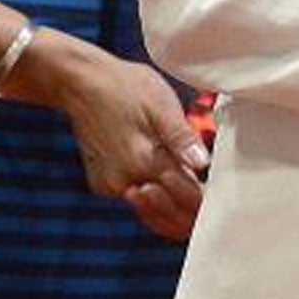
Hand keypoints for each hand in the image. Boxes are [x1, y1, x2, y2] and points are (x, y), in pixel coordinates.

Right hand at [52, 44, 208, 241]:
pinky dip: (152, 199)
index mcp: (144, 161)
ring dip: (171, 210)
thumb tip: (202, 164)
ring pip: (150, 213)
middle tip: (206, 201)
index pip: (185, 198)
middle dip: (189, 211)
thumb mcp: (161, 104)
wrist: (82, 83)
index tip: (216, 193)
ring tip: (189, 197)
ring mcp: (110, 186)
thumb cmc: (125, 87)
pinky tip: (165, 186)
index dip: (204, 199)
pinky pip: (134, 201)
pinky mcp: (102, 184)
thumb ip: (182, 138)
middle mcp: (125, 181)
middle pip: (168, 215)